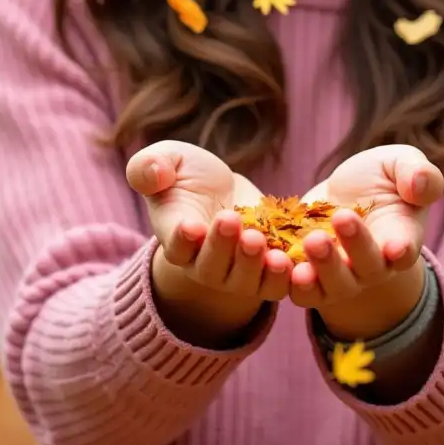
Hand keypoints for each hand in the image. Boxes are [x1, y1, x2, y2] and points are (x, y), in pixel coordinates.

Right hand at [126, 140, 292, 302]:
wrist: (224, 191)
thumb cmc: (188, 176)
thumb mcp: (168, 160)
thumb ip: (149, 166)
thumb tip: (152, 174)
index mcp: (178, 238)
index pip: (176, 246)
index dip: (182, 238)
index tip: (190, 226)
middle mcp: (205, 264)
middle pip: (211, 267)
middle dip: (221, 246)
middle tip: (231, 220)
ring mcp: (238, 273)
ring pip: (245, 280)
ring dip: (254, 265)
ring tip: (263, 241)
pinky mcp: (268, 272)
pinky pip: (277, 284)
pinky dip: (287, 277)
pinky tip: (295, 259)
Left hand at [289, 145, 443, 311]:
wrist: (341, 194)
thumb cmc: (380, 179)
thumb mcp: (400, 164)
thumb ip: (419, 174)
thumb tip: (420, 185)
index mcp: (400, 239)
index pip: (405, 250)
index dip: (402, 251)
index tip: (396, 247)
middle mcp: (371, 267)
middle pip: (366, 269)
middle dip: (355, 247)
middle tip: (341, 217)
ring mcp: (338, 277)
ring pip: (330, 286)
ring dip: (321, 270)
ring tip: (310, 243)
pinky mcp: (306, 277)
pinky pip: (298, 288)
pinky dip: (284, 279)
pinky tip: (273, 257)